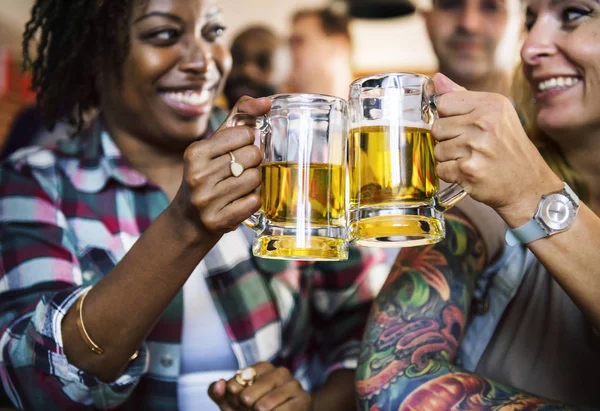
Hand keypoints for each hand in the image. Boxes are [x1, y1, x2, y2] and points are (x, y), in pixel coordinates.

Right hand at [170, 97, 269, 237]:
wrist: (188, 220)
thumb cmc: (207, 174)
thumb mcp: (215, 144)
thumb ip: (239, 117)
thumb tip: (266, 101)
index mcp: (195, 152)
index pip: (245, 134)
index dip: (248, 141)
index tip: (237, 150)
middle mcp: (197, 175)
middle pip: (253, 155)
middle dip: (253, 162)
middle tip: (239, 171)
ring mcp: (206, 200)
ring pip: (255, 178)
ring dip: (254, 182)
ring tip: (238, 186)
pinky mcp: (217, 221)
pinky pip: (254, 201)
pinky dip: (253, 200)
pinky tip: (239, 201)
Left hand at [209, 362, 311, 410]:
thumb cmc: (258, 410)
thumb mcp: (236, 404)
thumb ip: (222, 394)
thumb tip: (219, 384)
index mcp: (263, 367)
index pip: (234, 384)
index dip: (232, 401)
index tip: (241, 404)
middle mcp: (280, 371)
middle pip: (246, 397)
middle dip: (246, 410)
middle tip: (254, 410)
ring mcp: (294, 385)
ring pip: (263, 407)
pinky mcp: (304, 399)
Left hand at [431, 73, 562, 224]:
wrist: (528, 185)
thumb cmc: (508, 148)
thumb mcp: (494, 114)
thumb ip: (463, 97)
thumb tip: (436, 79)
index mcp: (490, 104)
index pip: (443, 102)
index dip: (447, 116)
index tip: (462, 125)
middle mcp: (484, 123)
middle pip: (437, 127)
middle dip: (447, 139)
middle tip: (470, 147)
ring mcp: (476, 147)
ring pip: (437, 150)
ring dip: (449, 159)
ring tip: (471, 160)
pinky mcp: (469, 170)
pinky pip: (441, 169)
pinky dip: (451, 174)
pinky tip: (469, 173)